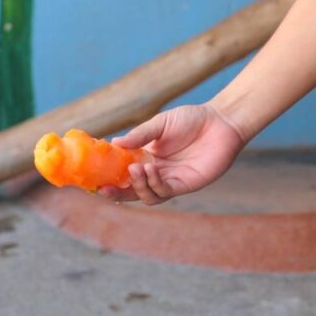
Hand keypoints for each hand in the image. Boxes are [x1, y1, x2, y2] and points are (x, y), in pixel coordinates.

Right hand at [98, 103, 247, 204]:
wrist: (221, 121)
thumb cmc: (191, 119)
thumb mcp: (160, 124)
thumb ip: (139, 135)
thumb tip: (114, 142)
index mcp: (145, 159)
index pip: (123, 175)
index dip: (108, 180)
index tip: (94, 179)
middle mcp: (156, 173)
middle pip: (131, 191)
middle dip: (116, 193)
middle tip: (104, 188)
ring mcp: (170, 180)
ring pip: (146, 196)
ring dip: (137, 186)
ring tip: (135, 169)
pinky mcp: (185, 184)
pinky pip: (164, 191)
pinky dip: (154, 184)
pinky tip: (150, 169)